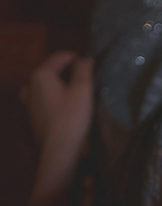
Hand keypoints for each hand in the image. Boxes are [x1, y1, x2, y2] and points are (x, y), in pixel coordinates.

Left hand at [20, 51, 93, 205]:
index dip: (74, 56)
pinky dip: (53, 96)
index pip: (58, 57)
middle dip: (65, 70)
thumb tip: (85, 58)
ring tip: (73, 89)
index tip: (88, 61)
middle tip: (83, 75)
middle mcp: (30, 84)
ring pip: (44, 84)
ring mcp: (28, 100)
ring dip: (58, 83)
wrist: (58, 148)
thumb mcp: (83, 90)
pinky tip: (63, 104)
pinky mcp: (32, 114)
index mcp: (41, 75)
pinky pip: (42, 98)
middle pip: (49, 70)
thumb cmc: (72, 117)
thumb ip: (84, 70)